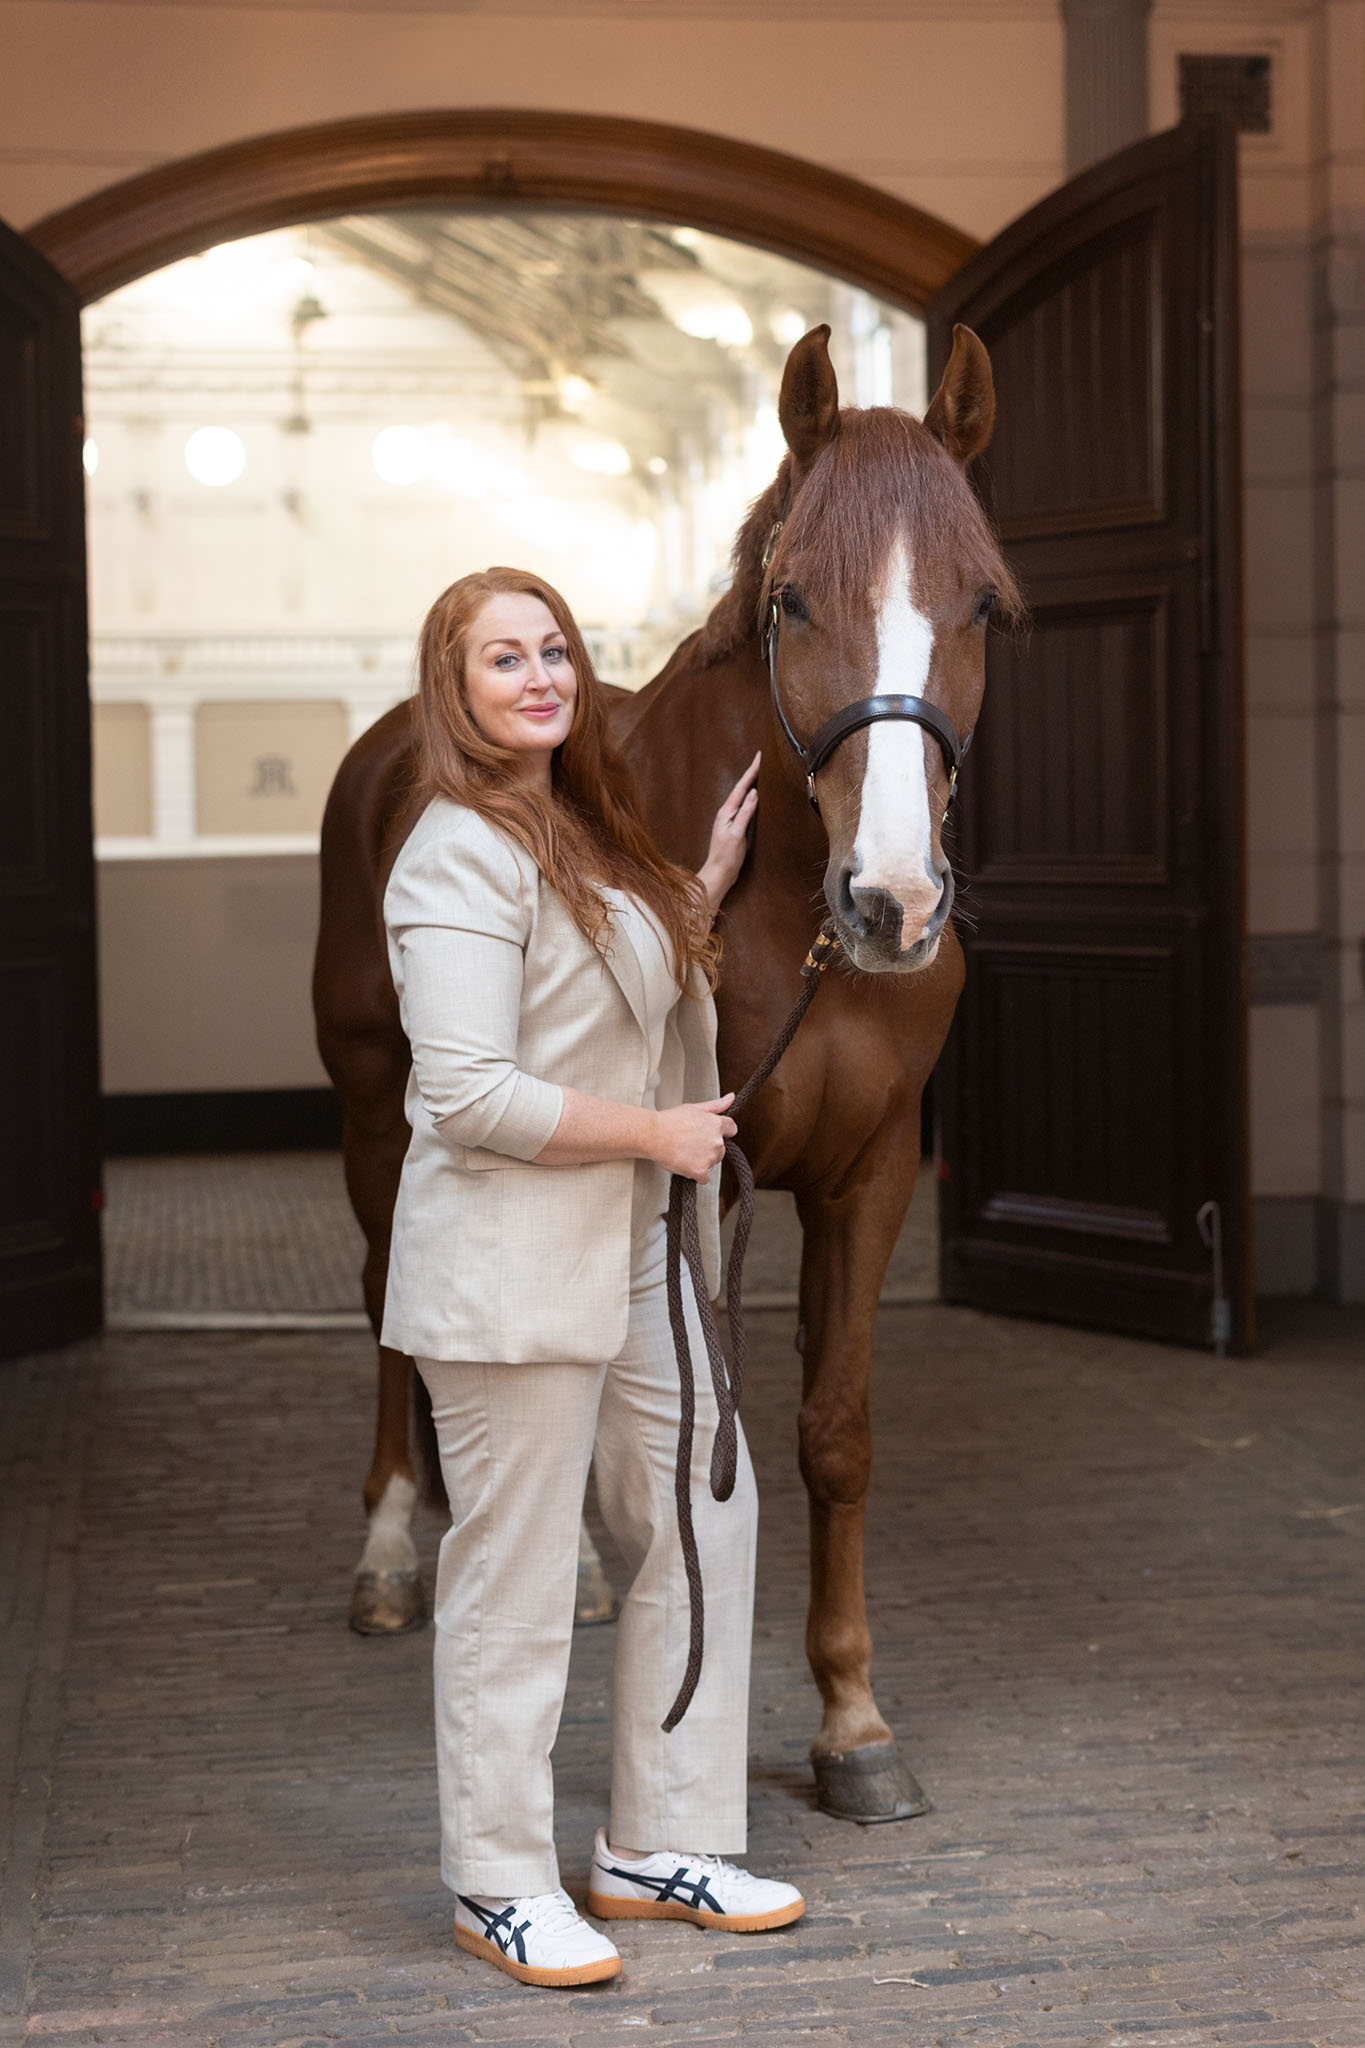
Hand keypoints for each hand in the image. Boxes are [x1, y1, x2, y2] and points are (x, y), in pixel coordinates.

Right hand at [651, 1094, 736, 1181]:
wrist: (653, 1135)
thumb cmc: (670, 1120)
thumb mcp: (694, 1108)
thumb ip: (716, 1105)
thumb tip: (731, 1097)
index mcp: (716, 1124)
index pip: (731, 1129)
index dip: (722, 1132)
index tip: (710, 1134)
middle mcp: (717, 1141)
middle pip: (721, 1149)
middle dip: (709, 1148)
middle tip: (690, 1144)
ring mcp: (709, 1157)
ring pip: (712, 1163)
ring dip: (702, 1161)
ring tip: (684, 1153)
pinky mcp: (700, 1171)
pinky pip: (704, 1178)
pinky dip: (696, 1175)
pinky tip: (685, 1165)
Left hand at [697, 753, 759, 914]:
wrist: (719, 874)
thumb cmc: (727, 857)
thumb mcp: (737, 834)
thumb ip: (745, 813)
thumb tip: (754, 793)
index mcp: (726, 812)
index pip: (742, 787)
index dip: (751, 771)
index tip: (759, 756)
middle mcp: (726, 813)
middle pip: (742, 788)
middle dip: (751, 773)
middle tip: (761, 759)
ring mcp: (729, 819)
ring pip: (742, 796)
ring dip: (751, 783)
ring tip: (759, 771)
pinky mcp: (734, 827)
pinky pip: (744, 806)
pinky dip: (750, 797)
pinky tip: (755, 797)